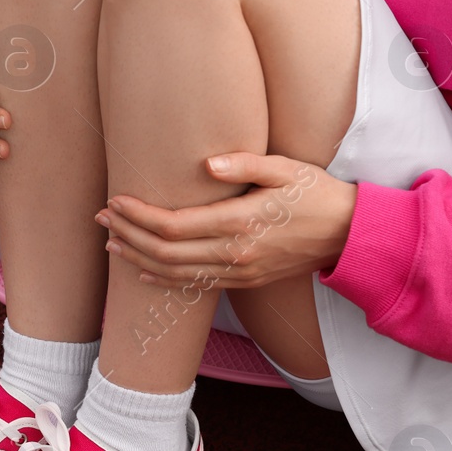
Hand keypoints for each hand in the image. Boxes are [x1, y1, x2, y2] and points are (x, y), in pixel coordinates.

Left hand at [96, 152, 355, 289]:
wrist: (349, 234)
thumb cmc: (317, 194)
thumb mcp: (286, 169)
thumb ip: (245, 164)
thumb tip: (206, 165)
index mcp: (239, 223)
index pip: (172, 226)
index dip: (138, 216)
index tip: (115, 202)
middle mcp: (234, 254)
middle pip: (164, 253)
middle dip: (127, 236)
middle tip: (101, 220)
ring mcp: (238, 272)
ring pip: (174, 275)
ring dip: (138, 260)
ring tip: (111, 244)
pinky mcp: (243, 282)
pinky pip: (194, 286)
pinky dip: (163, 280)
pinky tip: (142, 271)